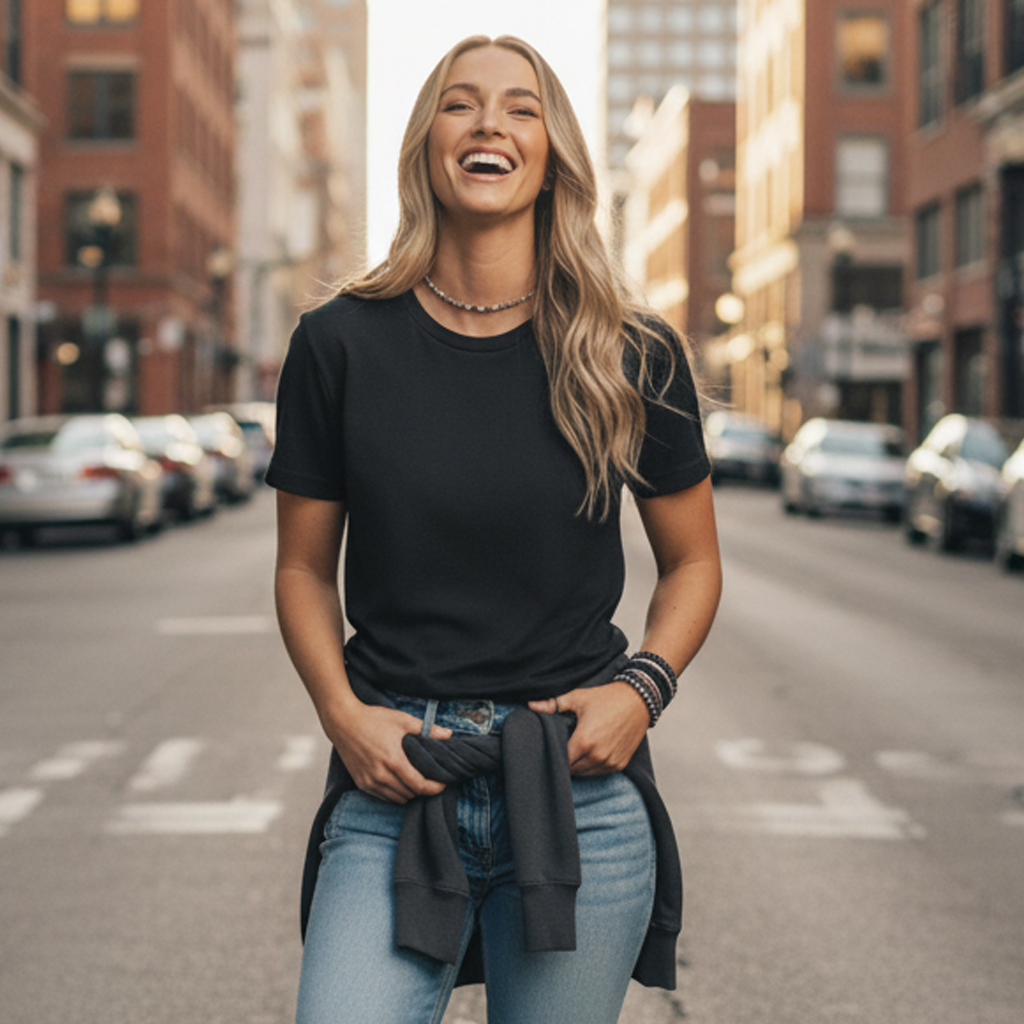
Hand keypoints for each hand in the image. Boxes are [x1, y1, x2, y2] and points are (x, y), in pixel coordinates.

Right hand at [327, 703, 452, 803]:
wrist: (343, 722)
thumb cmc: (373, 719)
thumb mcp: (403, 720)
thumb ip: (427, 729)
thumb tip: (449, 735)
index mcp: (394, 760)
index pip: (419, 786)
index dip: (434, 788)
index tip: (443, 784)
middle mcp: (381, 775)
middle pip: (410, 794)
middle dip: (424, 790)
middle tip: (432, 780)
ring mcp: (369, 781)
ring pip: (397, 799)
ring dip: (410, 793)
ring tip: (417, 781)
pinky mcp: (362, 783)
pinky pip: (384, 797)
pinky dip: (395, 793)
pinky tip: (400, 782)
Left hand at [528, 682, 648, 775]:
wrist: (639, 700)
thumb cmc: (608, 698)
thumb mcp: (578, 697)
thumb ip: (553, 704)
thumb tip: (531, 705)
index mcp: (584, 741)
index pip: (561, 760)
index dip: (555, 755)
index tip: (552, 747)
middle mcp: (597, 756)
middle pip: (572, 770)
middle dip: (566, 760)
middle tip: (564, 748)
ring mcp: (610, 762)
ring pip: (585, 773)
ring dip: (579, 765)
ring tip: (577, 750)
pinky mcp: (620, 764)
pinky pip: (600, 772)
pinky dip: (593, 766)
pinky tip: (591, 752)